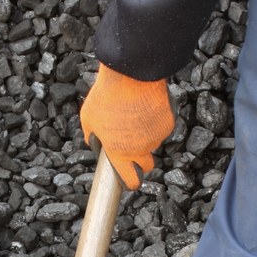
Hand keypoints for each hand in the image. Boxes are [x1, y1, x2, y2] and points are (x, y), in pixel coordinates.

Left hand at [79, 63, 173, 189]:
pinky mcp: (168, 122)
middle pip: (146, 165)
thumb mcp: (88, 119)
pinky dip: (155, 120)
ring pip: (153, 142)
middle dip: (140, 160)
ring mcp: (157, 137)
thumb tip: (97, 144)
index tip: (129, 180)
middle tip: (131, 144)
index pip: (130, 180)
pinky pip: (161, 126)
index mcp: (119, 152)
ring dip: (146, 135)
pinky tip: (145, 106)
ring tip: (133, 114)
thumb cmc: (106, 96)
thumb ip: (92, 137)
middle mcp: (141, 149)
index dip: (130, 181)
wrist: (130, 75)